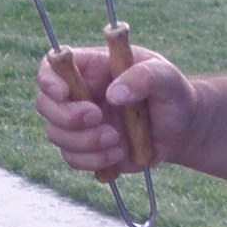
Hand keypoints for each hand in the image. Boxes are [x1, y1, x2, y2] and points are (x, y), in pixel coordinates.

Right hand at [32, 42, 192, 176]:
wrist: (181, 129)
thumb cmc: (172, 94)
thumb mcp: (167, 77)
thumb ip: (145, 77)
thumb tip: (113, 94)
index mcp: (91, 67)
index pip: (52, 66)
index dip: (48, 79)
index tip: (64, 93)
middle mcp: (79, 94)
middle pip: (45, 104)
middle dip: (66, 116)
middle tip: (98, 117)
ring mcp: (81, 123)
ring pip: (56, 134)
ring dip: (84, 141)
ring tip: (116, 139)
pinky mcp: (88, 149)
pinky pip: (73, 158)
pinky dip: (93, 160)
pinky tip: (118, 154)